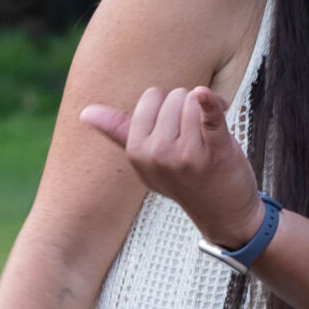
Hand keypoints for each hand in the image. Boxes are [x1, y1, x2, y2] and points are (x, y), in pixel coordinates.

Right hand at [80, 86, 263, 247]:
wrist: (223, 213)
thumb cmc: (185, 179)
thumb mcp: (147, 161)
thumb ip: (119, 133)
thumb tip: (85, 112)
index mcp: (137, 152)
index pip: (151, 98)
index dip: (168, 104)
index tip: (177, 121)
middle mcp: (157, 154)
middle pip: (175, 96)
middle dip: (188, 107)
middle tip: (198, 130)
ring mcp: (186, 155)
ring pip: (194, 100)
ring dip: (209, 109)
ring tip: (211, 131)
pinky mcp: (217, 153)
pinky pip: (210, 116)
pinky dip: (211, 102)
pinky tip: (205, 95)